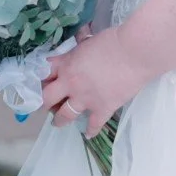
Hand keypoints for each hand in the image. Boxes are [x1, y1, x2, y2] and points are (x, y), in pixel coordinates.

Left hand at [39, 27, 155, 138]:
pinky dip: (90, 130)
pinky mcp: (102, 109)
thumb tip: (78, 45)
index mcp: (67, 65)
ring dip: (59, 120)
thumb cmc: (113, 41)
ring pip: (64, 115)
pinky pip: (93, 124)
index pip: (44, 74)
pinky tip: (88, 134)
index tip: (40, 82)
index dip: (40, 78)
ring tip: (58, 122)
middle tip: (48, 104)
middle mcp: (71, 84)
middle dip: (45, 101)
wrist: (134, 52)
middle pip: (47, 98)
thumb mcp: (87, 41)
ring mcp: (86, 99)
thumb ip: (78, 50)